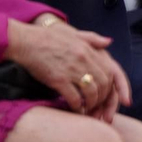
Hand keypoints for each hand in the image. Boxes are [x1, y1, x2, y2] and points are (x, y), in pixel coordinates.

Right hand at [5, 15, 131, 118]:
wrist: (26, 41)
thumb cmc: (48, 37)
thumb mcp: (73, 33)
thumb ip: (92, 38)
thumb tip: (109, 42)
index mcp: (89, 49)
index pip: (112, 71)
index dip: (116, 88)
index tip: (114, 98)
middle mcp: (84, 59)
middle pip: (104, 84)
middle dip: (103, 99)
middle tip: (97, 106)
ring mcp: (72, 69)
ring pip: (91, 93)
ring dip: (91, 104)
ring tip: (87, 109)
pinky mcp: (58, 79)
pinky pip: (74, 98)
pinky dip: (77, 106)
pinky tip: (74, 108)